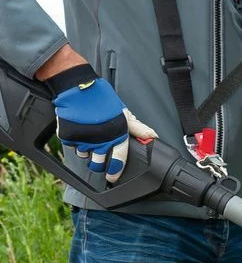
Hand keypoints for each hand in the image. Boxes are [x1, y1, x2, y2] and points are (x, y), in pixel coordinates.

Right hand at [44, 62, 156, 183]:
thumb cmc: (101, 98)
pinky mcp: (68, 136)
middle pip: (98, 164)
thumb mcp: (123, 112)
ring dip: (86, 151)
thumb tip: (153, 136)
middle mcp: (100, 141)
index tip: (112, 177)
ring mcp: (83, 139)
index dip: (115, 171)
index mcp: (116, 136)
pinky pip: (71, 146)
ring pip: (84, 155)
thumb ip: (137, 127)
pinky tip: (78, 133)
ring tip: (88, 141)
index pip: (118, 161)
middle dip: (99, 164)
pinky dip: (74, 142)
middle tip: (99, 160)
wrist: (76, 86)